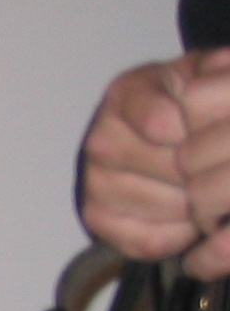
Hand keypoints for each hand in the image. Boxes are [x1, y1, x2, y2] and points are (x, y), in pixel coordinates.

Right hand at [79, 49, 229, 275]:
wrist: (153, 137)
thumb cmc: (185, 106)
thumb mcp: (203, 74)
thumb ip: (217, 71)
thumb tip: (225, 72)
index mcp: (126, 94)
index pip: (164, 124)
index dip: (204, 134)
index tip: (219, 133)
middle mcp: (101, 139)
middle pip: (172, 170)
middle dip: (208, 172)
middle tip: (221, 168)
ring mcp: (94, 181)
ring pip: (166, 207)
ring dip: (199, 206)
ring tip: (206, 190)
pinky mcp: (96, 218)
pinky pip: (149, 240)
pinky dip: (178, 235)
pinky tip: (188, 217)